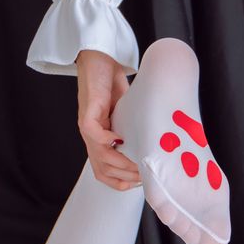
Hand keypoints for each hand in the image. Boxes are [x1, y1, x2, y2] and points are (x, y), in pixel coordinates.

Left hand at [76, 49, 142, 189]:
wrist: (99, 60)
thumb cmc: (112, 84)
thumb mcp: (126, 112)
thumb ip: (134, 128)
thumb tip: (157, 143)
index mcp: (100, 140)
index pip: (104, 172)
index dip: (120, 183)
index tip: (140, 184)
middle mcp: (92, 137)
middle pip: (102, 170)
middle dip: (124, 178)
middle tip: (144, 176)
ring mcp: (88, 126)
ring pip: (99, 156)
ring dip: (119, 164)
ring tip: (137, 165)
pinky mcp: (86, 113)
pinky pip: (94, 134)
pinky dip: (107, 142)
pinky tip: (120, 140)